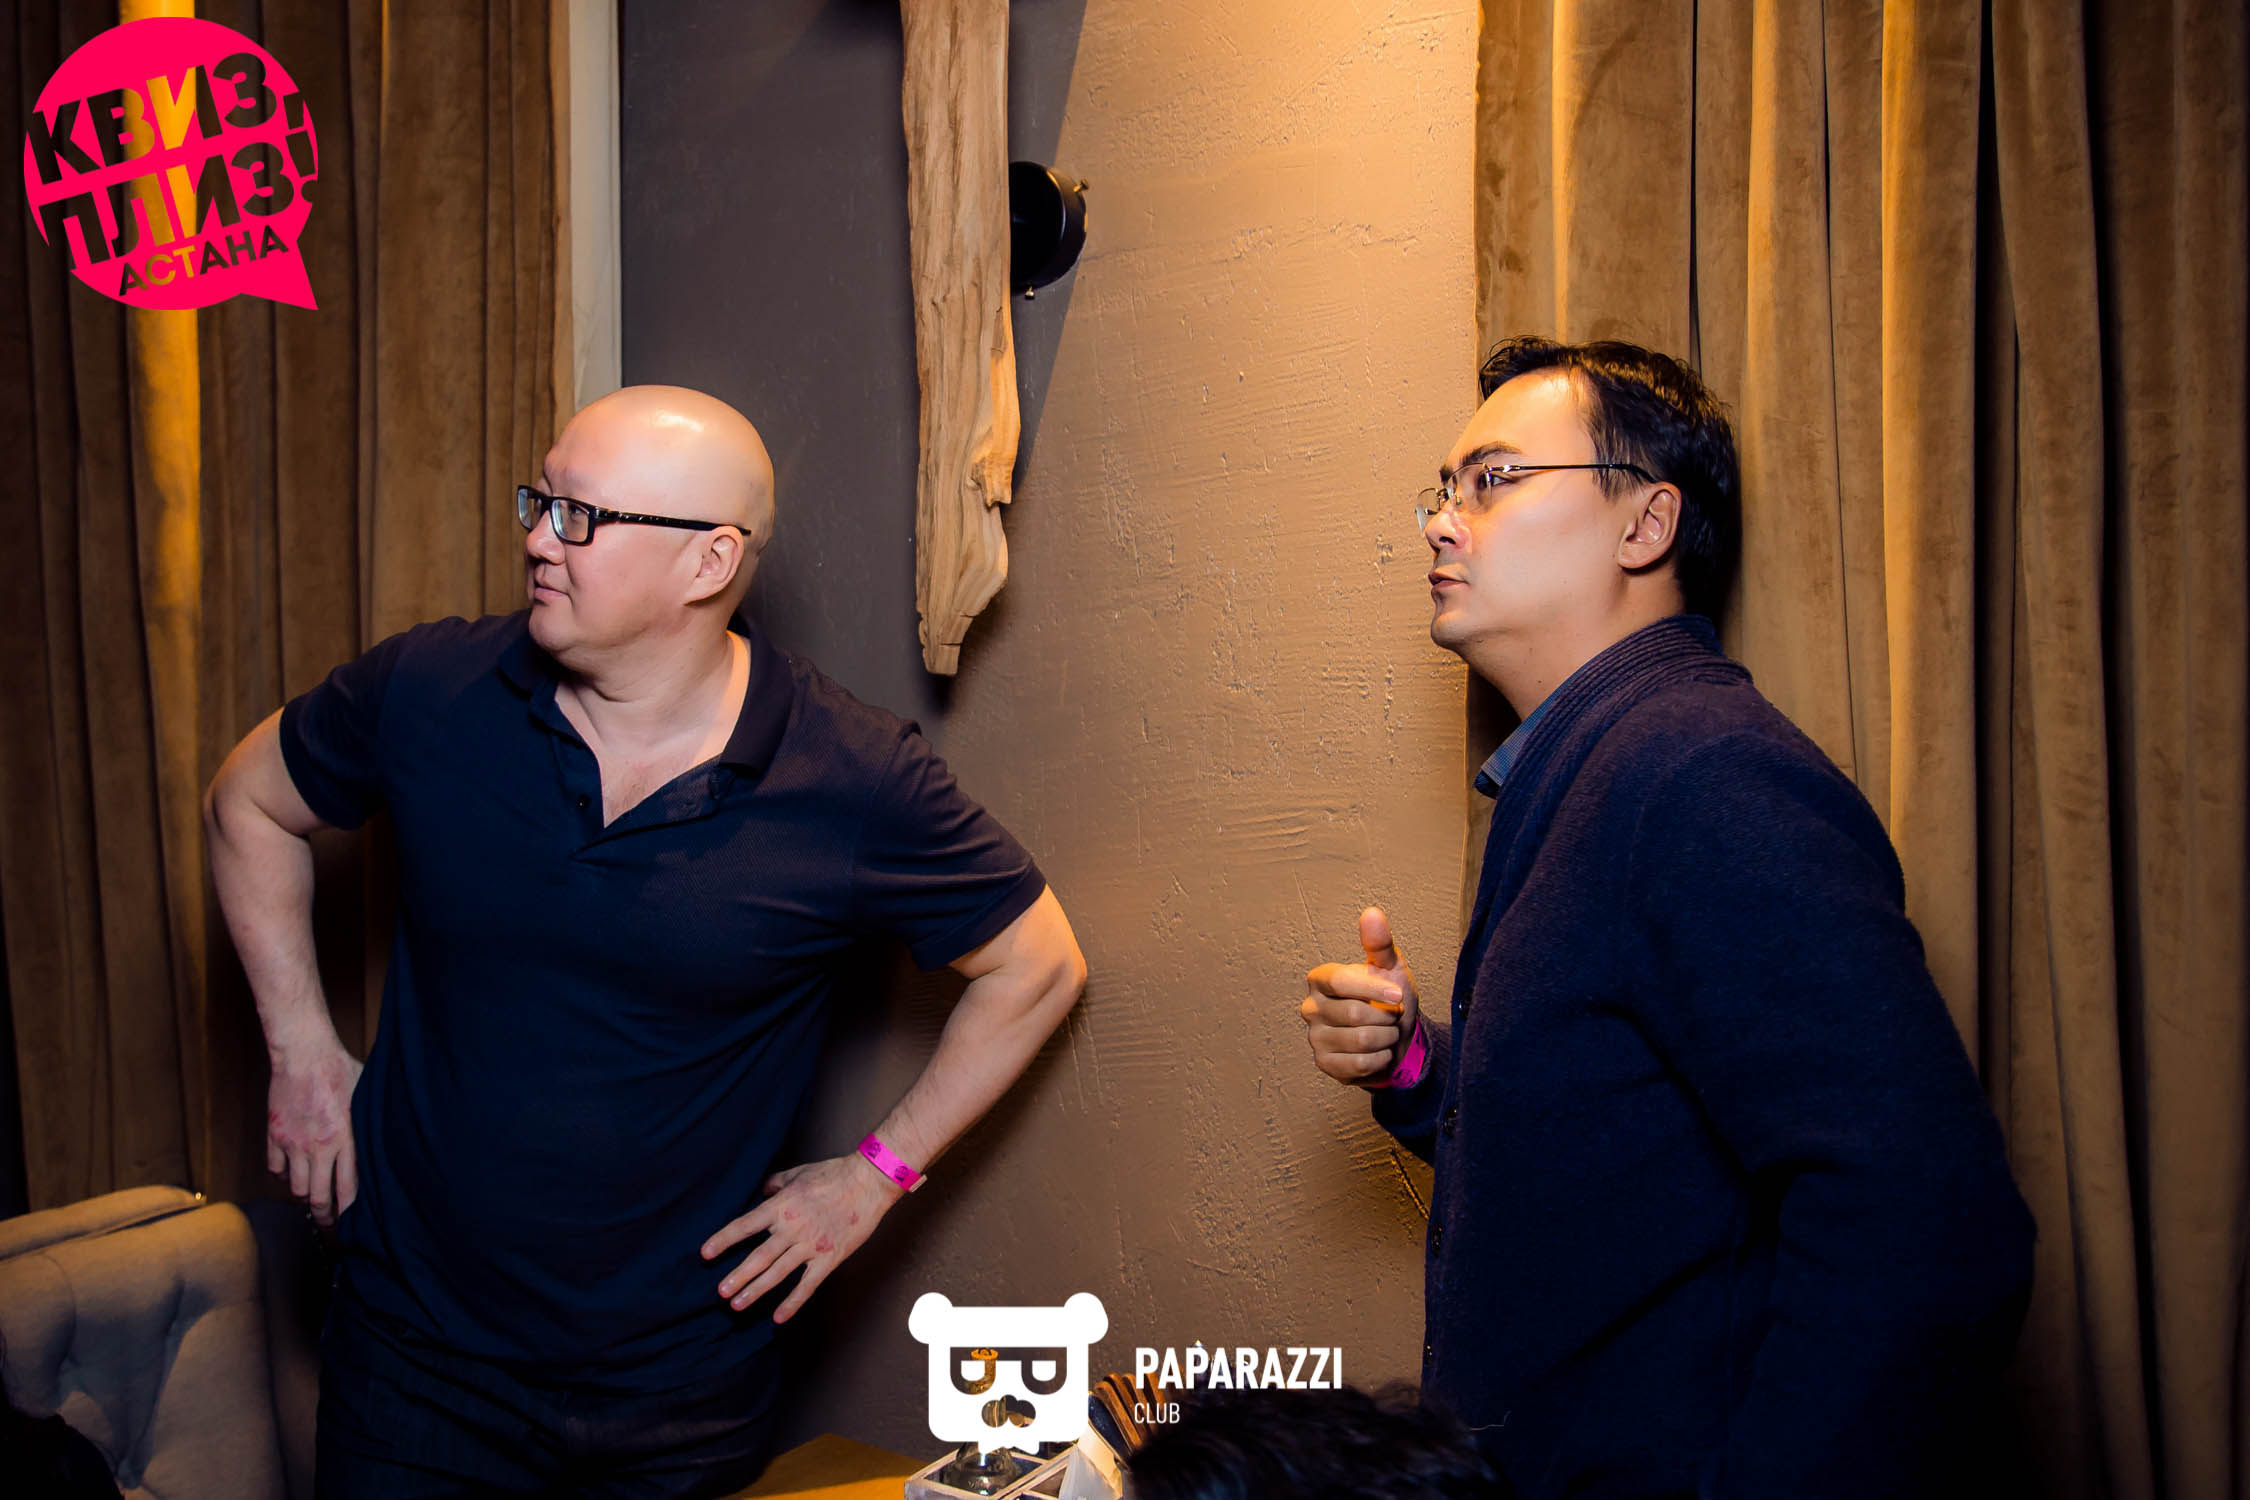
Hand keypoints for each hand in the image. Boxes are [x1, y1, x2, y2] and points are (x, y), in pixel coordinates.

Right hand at [266, 1035, 361, 1225]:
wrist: (303, 1053)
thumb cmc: (339, 1069)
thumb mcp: (366, 1097)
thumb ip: (368, 1125)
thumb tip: (380, 1145)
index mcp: (344, 1139)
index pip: (347, 1188)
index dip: (349, 1210)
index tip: (353, 1221)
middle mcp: (317, 1147)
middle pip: (318, 1198)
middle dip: (325, 1216)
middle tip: (330, 1223)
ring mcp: (293, 1144)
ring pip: (296, 1189)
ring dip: (305, 1197)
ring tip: (314, 1200)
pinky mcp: (274, 1136)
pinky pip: (275, 1170)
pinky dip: (284, 1177)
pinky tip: (294, 1174)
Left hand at [703, 1153, 902, 1323]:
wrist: (868, 1182)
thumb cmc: (834, 1174)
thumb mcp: (798, 1173)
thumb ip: (776, 1183)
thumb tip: (762, 1189)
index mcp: (781, 1206)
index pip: (745, 1226)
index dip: (724, 1240)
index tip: (706, 1254)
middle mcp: (792, 1228)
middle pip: (758, 1257)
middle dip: (737, 1276)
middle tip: (721, 1292)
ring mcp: (811, 1245)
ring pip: (777, 1273)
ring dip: (756, 1290)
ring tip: (737, 1305)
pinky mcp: (829, 1258)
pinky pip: (807, 1284)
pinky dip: (792, 1302)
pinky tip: (778, 1317)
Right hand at [1300, 906, 1421, 1085]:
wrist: (1397, 1039)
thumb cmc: (1389, 1000)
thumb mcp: (1390, 968)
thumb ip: (1379, 943)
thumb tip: (1371, 913)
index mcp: (1321, 979)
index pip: (1341, 982)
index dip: (1374, 989)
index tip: (1398, 995)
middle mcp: (1311, 1008)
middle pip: (1354, 1014)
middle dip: (1386, 1017)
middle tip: (1392, 1016)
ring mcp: (1315, 1037)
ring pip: (1360, 1040)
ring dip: (1386, 1038)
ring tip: (1387, 1033)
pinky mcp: (1324, 1063)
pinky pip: (1359, 1064)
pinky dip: (1380, 1059)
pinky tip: (1380, 1051)